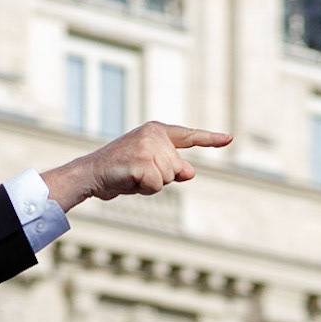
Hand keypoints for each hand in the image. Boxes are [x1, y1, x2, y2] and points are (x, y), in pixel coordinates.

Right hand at [42, 121, 231, 210]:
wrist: (90, 174)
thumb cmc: (120, 171)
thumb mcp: (149, 167)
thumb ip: (171, 167)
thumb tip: (190, 171)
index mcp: (157, 131)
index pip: (189, 136)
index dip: (211, 139)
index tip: (229, 138)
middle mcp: (154, 134)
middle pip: (178, 168)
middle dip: (160, 178)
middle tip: (136, 174)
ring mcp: (147, 146)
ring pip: (169, 178)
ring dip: (151, 185)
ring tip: (132, 177)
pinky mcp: (141, 160)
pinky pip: (157, 186)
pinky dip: (144, 190)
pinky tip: (129, 181)